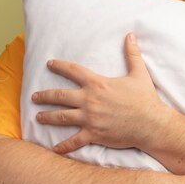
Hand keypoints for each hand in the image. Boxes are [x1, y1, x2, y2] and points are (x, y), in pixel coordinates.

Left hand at [32, 33, 167, 152]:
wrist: (150, 123)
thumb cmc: (145, 99)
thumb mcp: (139, 73)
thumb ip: (132, 53)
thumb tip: (131, 34)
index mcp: (97, 84)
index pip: (73, 71)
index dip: (60, 66)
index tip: (49, 64)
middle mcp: (89, 100)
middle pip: (60, 95)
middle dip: (45, 96)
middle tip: (34, 97)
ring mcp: (89, 119)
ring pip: (62, 117)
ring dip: (48, 117)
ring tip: (38, 117)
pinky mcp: (94, 134)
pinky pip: (74, 141)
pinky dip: (63, 146)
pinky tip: (54, 149)